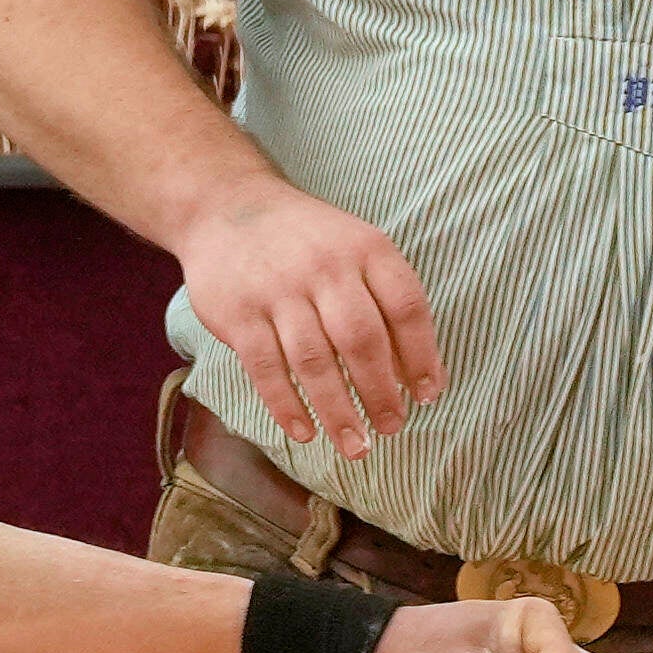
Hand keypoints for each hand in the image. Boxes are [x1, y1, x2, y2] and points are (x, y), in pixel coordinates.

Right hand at [172, 172, 446, 459]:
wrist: (226, 206)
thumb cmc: (307, 243)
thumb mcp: (355, 251)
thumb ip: (388, 306)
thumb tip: (421, 379)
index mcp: (366, 249)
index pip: (405, 307)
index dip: (422, 356)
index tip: (426, 397)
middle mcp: (324, 266)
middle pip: (362, 340)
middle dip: (381, 393)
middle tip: (392, 429)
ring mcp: (278, 290)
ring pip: (314, 361)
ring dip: (339, 411)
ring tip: (356, 446)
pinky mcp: (238, 313)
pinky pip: (266, 369)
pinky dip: (286, 406)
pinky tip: (305, 432)